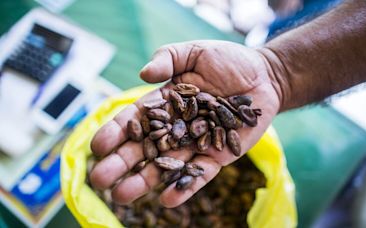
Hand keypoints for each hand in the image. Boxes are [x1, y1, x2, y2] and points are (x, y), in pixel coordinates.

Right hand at [89, 40, 281, 207]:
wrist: (264, 76)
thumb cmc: (228, 61)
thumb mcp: (194, 51)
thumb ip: (167, 58)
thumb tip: (144, 73)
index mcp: (165, 103)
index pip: (135, 119)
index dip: (115, 132)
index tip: (97, 146)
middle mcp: (176, 126)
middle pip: (145, 147)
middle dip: (121, 163)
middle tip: (99, 180)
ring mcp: (196, 143)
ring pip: (167, 164)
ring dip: (145, 181)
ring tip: (123, 196)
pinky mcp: (218, 155)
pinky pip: (199, 173)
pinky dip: (185, 186)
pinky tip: (167, 200)